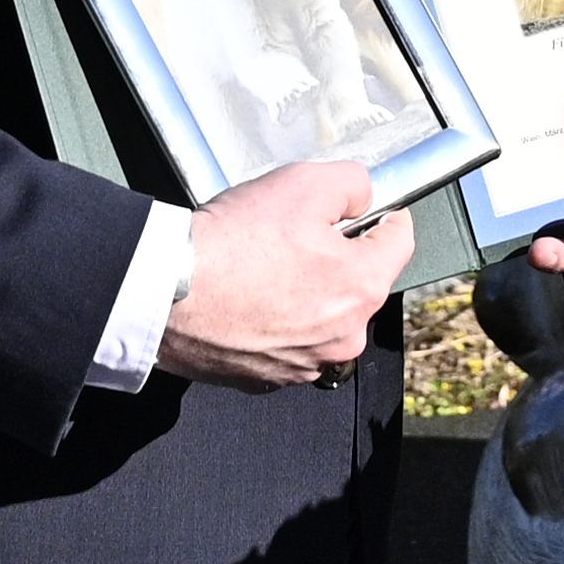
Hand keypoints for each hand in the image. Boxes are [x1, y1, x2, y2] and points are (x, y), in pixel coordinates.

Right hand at [157, 162, 412, 389]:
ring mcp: (305, 365)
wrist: (162, 292)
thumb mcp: (306, 183)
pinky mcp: (266, 380)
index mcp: (362, 288)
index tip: (366, 211)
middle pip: (361, 282)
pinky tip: (249, 299)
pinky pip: (290, 342)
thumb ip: (354, 184)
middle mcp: (343, 336)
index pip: (401, 242)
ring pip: (325, 315)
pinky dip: (277, 321)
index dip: (384, 217)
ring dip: (308, 292)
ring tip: (267, 269)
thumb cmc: (232, 242)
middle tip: (298, 236)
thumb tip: (363, 198)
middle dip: (339, 257)